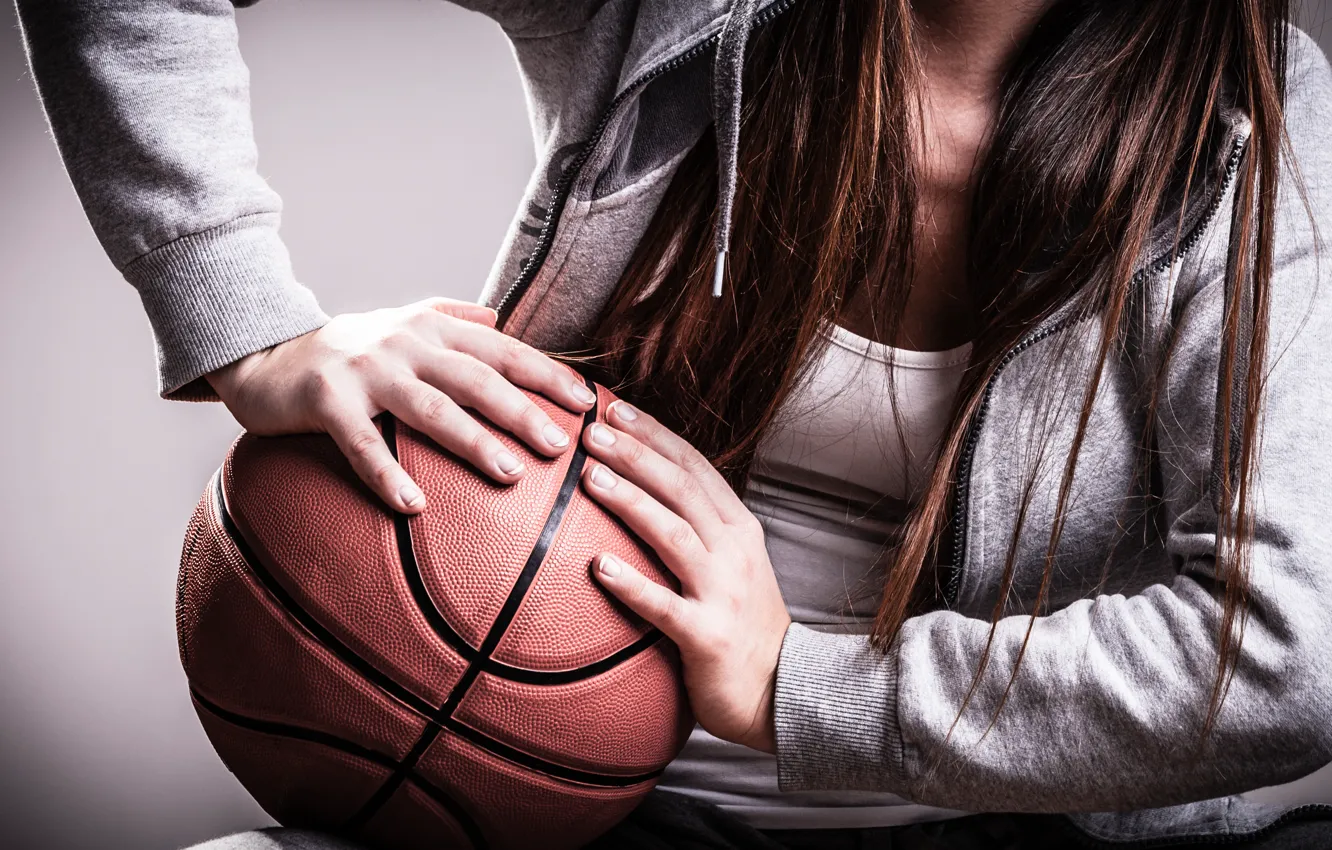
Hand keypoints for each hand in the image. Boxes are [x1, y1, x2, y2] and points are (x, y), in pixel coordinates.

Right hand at [206, 297, 596, 513]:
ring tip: (509, 474)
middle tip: (561, 446)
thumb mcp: (401, 323)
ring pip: (430, 408)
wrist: (264, 353)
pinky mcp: (326, 403)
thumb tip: (501, 319)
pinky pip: (362, 444)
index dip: (547, 375)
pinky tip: (413, 506)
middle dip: (522, 411)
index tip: (589, 403)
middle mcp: (404, 345)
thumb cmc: (348, 349)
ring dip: (472, 441)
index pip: (502, 351)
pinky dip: (387, 475)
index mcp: (431, 329)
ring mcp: (365, 371)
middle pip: (476, 379)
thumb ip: (452, 318)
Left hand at [578, 400, 791, 752]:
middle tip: (591, 431)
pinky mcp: (708, 635)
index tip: (613, 408)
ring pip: (674, 534)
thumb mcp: (732, 564)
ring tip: (590, 478)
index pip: (694, 466)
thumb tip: (644, 489)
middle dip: (635, 454)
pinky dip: (632, 584)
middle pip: (681, 489)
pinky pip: (664, 606)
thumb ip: (697, 527)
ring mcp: (723, 592)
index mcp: (739, 528)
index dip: (654, 434)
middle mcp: (734, 551)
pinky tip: (598, 567)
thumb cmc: (743, 625)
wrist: (785, 690)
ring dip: (631, 501)